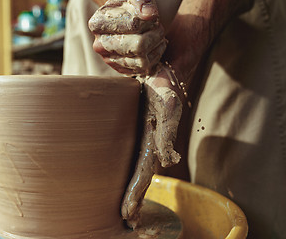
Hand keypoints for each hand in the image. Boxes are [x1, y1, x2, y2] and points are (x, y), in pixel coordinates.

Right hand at [89, 0, 165, 75]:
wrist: (132, 20)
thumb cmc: (131, 7)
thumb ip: (141, 0)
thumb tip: (149, 14)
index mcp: (97, 23)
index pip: (133, 25)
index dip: (148, 20)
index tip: (149, 15)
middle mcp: (99, 45)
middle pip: (139, 45)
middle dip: (155, 34)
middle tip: (157, 26)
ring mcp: (109, 60)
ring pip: (142, 59)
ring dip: (156, 45)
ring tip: (156, 34)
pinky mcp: (120, 70)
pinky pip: (143, 68)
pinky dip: (154, 56)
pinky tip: (153, 45)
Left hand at [89, 0, 182, 227]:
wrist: (164, 67)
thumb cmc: (166, 86)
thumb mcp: (168, 107)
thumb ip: (167, 135)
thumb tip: (169, 162)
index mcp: (154, 142)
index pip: (144, 174)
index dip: (136, 194)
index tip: (127, 214)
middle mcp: (148, 143)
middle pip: (139, 177)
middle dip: (132, 198)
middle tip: (124, 218)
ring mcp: (142, 137)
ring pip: (134, 168)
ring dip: (129, 188)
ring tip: (121, 207)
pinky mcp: (134, 128)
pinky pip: (128, 152)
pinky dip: (124, 168)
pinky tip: (115, 174)